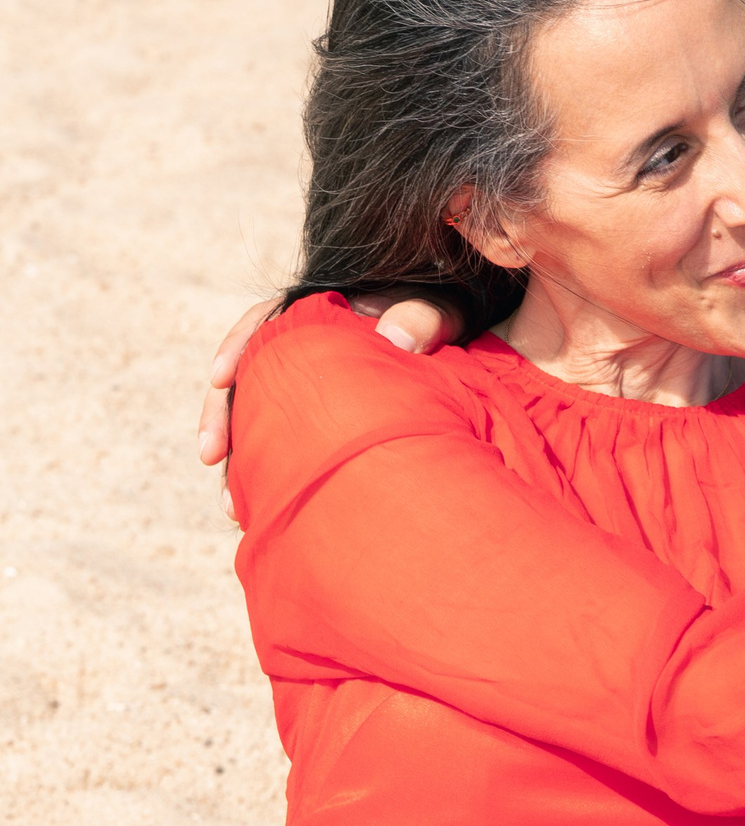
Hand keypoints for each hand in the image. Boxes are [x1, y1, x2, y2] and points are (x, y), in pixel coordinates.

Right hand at [196, 294, 455, 506]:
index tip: (220, 377)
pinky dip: (271, 481)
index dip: (237, 346)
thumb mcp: (437, 309)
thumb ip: (422, 317)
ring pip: (258, 423)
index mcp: (319, 314)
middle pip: (247, 380)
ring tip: (234, 508)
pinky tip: (264, 515)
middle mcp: (301, 353)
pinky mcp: (313, 425)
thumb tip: (396, 337)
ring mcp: (304, 392)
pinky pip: (282, 451)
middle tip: (211, 454)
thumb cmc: (439, 322)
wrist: (452, 352)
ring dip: (242, 464)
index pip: (265, 322)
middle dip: (222, 417)